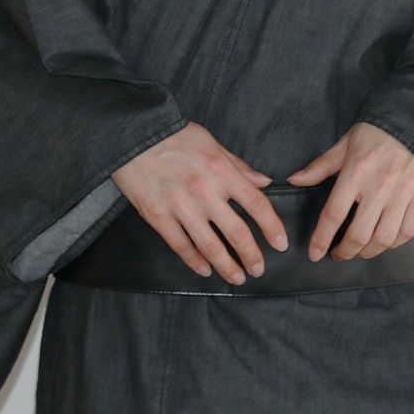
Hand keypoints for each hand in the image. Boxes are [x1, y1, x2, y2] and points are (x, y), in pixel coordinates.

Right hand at [111, 121, 288, 284]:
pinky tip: (205, 269)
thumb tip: (263, 181)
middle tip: (258, 269)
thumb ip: (238, 165)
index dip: (272, 227)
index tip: (279, 243)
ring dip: (227, 266)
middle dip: (251, 256)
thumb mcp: (212, 143)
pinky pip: (181, 246)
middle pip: (237, 232)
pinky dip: (195, 262)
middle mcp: (204, 191)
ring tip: (237, 277)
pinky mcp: (158, 216)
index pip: (256, 204)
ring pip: (210, 247)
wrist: (133, 136)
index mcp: (221, 171)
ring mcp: (181, 206)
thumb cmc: (174, 136)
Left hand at [285, 121, 413, 260]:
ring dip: (368, 252)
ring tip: (359, 251)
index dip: (321, 237)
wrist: (412, 122)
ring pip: (384, 239)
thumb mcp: (344, 145)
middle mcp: (380, 185)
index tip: (315, 252)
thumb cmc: (375, 133)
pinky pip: (408, 232)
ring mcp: (403, 193)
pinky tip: (383, 242)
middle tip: (337, 254)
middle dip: (345, 252)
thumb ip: (319, 167)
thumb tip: (294, 180)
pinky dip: (394, 244)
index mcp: (356, 171)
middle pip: (359, 234)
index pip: (334, 213)